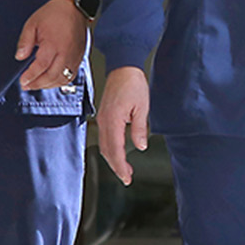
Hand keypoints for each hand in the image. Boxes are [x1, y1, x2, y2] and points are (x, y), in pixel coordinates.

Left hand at [15, 0, 88, 90]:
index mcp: (53, 43)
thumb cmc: (54, 14)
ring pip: (63, 78)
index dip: (31, 76)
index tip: (23, 81)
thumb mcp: (32, 23)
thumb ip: (25, 41)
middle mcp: (66, 52)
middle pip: (52, 76)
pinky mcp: (80, 57)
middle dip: (38, 84)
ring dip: (49, 85)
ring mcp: (75, 56)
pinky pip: (71, 75)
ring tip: (37, 84)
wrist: (74, 7)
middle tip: (27, 85)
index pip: (41, 66)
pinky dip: (60, 81)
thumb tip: (20, 57)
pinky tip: (51, 80)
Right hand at [96, 66, 150, 183]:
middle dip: (116, 166)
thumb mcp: (142, 107)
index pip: (115, 150)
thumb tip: (140, 146)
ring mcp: (102, 118)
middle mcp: (104, 121)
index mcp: (113, 120)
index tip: (127, 177)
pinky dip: (110, 148)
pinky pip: (104, 136)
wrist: (123, 66)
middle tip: (126, 178)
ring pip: (104, 145)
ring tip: (124, 168)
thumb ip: (139, 129)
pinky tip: (118, 151)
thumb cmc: (133, 83)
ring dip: (113, 158)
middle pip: (107, 151)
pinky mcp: (104, 115)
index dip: (120, 166)